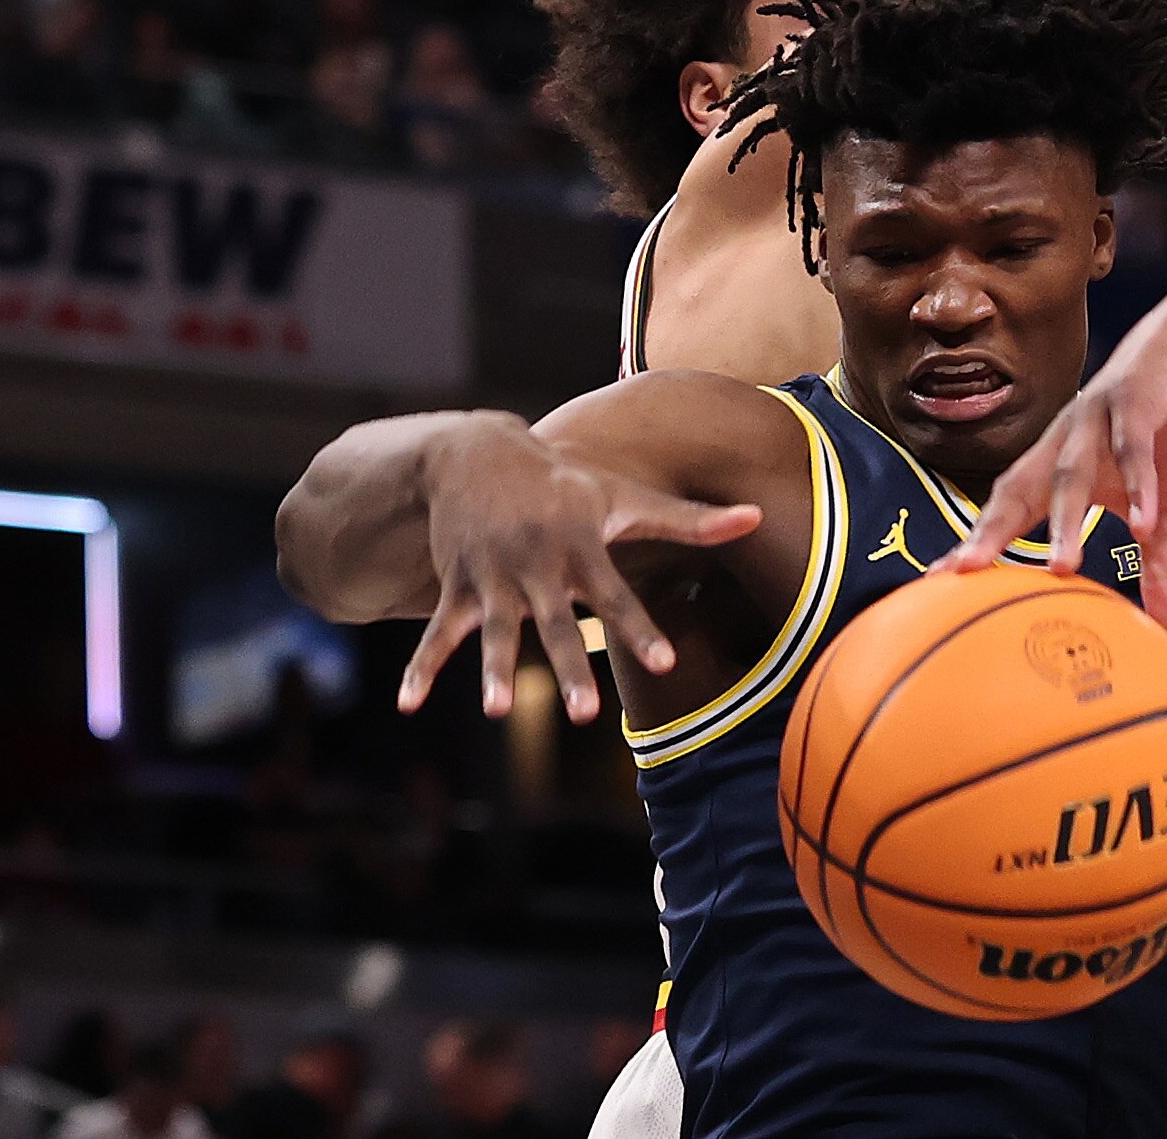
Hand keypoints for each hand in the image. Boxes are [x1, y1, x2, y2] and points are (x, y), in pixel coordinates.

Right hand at [396, 414, 760, 723]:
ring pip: (496, 631)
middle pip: (558, 624)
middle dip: (569, 666)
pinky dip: (423, 666)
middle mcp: (538, 565)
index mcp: (582, 548)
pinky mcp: (457, 585)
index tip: (668, 661)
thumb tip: (757, 518)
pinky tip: (409, 703)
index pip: (620, 595)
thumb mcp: (625, 495)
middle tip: (586, 713)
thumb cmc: (566, 483)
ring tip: (497, 710)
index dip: (642, 627)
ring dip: (495, 670)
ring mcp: (494, 576)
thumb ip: (690, 520)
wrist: (479, 453)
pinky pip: (438, 631)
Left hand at [943, 287, 1166, 646]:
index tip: (939, 583)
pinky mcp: (1138, 399)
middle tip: (967, 576)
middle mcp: (1066, 441)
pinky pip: (1133, 445)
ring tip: (1061, 569)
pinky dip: (1137, 481)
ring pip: (1071, 471)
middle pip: (1019, 490)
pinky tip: (1143, 521)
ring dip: (1064, 519)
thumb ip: (1160, 567)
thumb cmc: (1163, 427)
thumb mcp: (1164, 504)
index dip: (977, 543)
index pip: (1009, 510)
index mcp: (1060, 465)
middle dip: (991, 532)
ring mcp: (1098, 418)